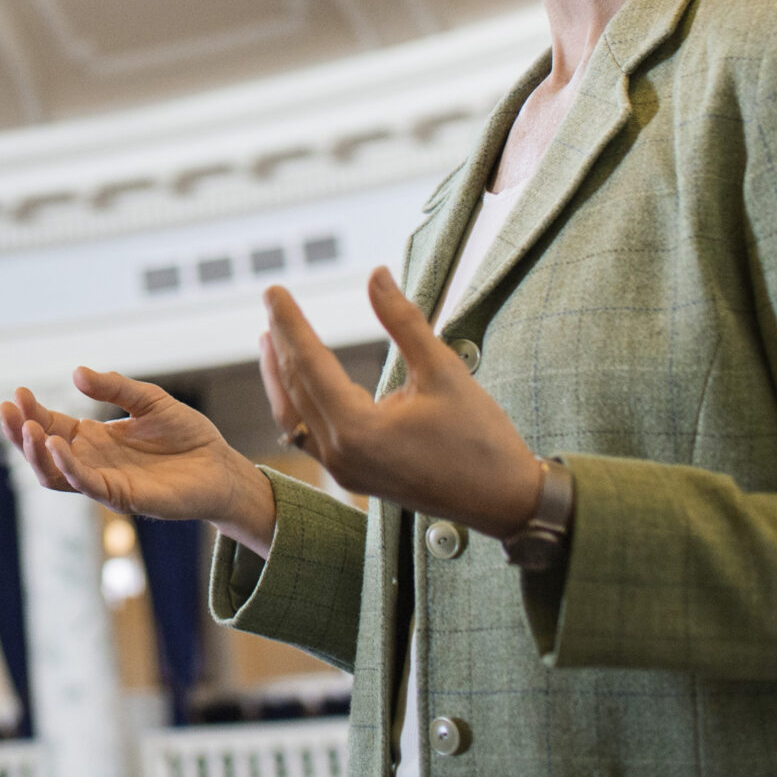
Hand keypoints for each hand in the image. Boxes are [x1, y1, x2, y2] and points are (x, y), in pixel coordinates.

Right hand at [0, 368, 278, 555]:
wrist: (221, 467)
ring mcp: (105, 482)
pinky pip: (87, 485)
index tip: (19, 392)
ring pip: (55, 475)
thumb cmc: (187, 437)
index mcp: (94, 440)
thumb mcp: (149, 401)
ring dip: (36, 454)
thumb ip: (115, 388)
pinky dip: (69, 467)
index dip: (32, 412)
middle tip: (6, 409)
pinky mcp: (124, 497)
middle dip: (19, 432)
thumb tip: (77, 372)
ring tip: (27, 429)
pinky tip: (57, 445)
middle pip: (43, 452)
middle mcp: (93, 463)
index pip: (51, 426)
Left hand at [260, 269, 543, 536]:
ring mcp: (344, 470)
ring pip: (295, 414)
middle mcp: (341, 454)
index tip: (273, 290)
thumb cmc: (481, 438)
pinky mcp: (354, 475)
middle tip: (271, 299)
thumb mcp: (444, 370)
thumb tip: (376, 275)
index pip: (309, 364)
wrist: (506, 502)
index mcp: (357, 430)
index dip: (290, 322)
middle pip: (296, 387)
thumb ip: (403, 321)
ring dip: (282, 375)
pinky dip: (299, 403)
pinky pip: (310, 435)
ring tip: (271, 337)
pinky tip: (301, 382)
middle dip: (281, 341)